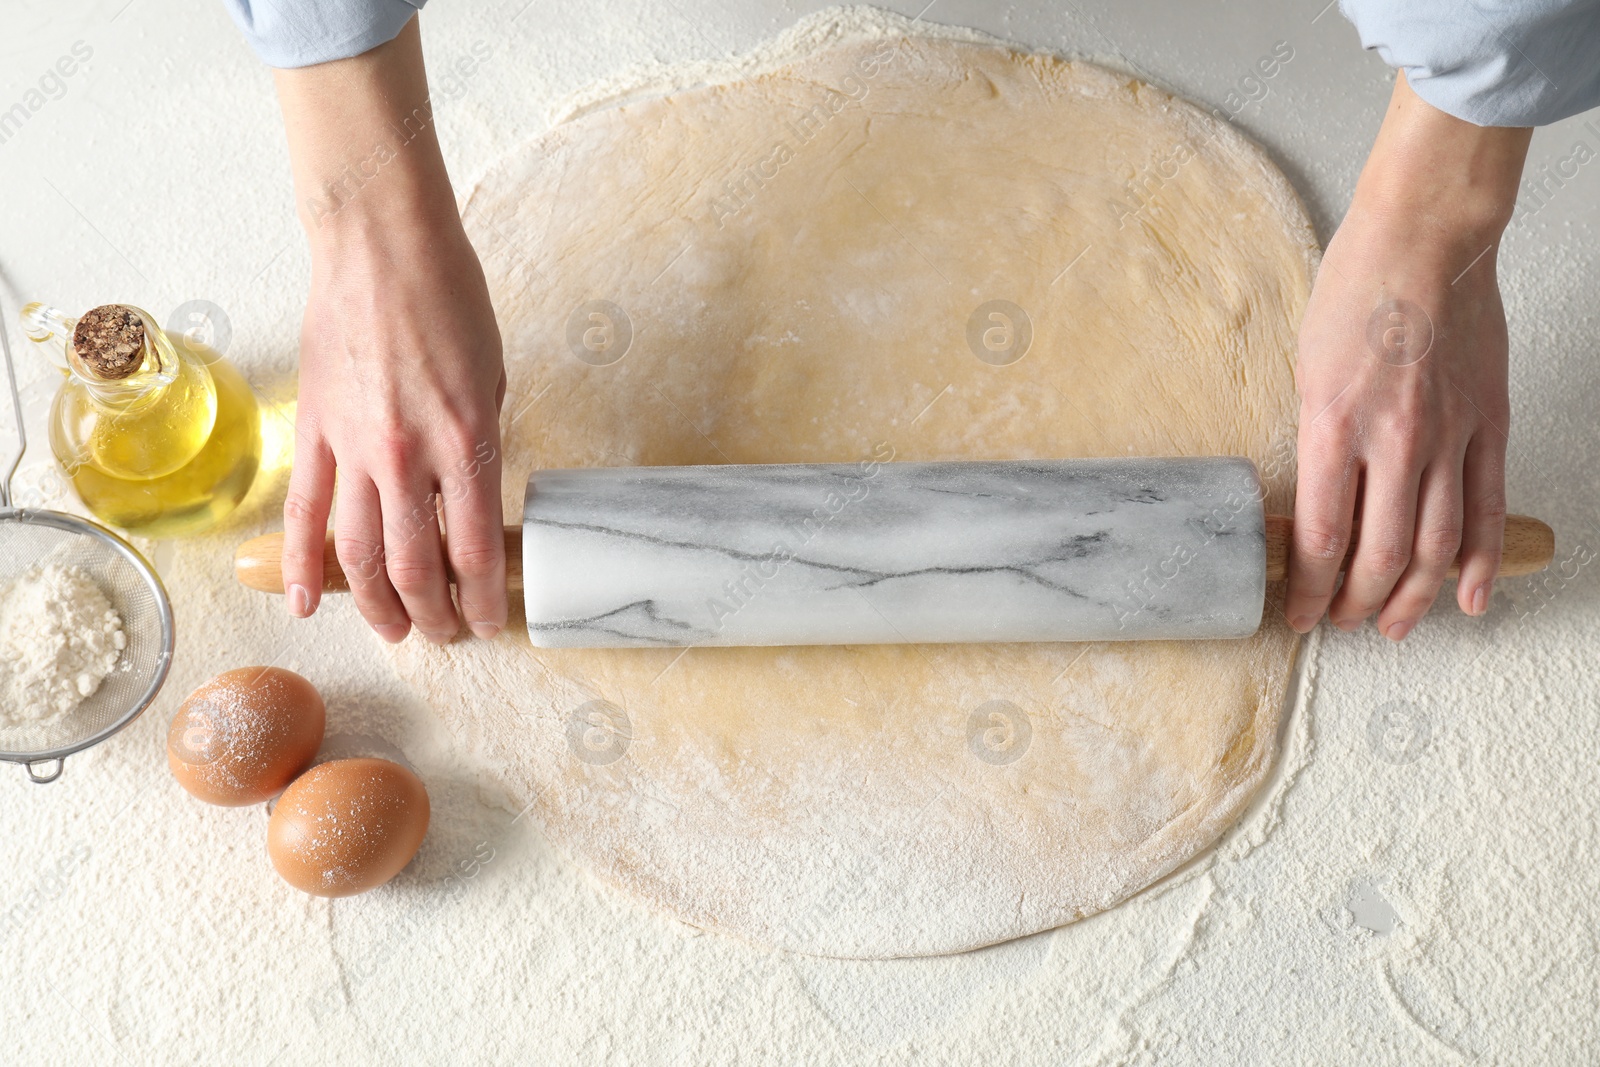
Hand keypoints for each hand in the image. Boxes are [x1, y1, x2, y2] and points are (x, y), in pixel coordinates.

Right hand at [273, 17, 507, 643]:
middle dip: (436, 616)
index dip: (484, 601)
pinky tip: (307, 604)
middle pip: (416, 567)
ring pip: (358, 554)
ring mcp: (354, 448)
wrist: (382, 247)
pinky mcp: (313, 432)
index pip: (476, 551)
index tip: (491, 622)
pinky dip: (301, 564)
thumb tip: (468, 504)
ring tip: (395, 632)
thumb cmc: (450, 302)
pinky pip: (304, 513)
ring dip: (378, 605)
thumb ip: (479, 450)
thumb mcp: (493, 381)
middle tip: (447, 635)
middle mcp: (409, 456)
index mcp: (468, 443)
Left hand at [1285, 73, 1530, 639]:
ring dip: (1411, 597)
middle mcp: (1394, 441)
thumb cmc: (1355, 290)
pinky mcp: (1487, 425)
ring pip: (1433, 546)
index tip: (1296, 611)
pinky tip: (1468, 599)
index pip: (1321, 537)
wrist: (1425, 240)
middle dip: (1355, 603)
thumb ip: (1318, 440)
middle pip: (1377, 554)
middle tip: (1340, 623)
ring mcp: (1448, 436)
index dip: (1309, 589)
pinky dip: (1479, 561)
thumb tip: (1318, 498)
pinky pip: (1485, 508)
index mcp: (1333, 426)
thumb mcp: (1306, 370)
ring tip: (1391, 625)